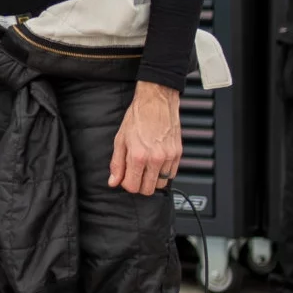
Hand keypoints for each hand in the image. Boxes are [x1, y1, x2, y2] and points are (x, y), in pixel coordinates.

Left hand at [109, 81, 181, 197]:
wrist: (156, 101)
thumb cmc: (138, 117)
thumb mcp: (120, 140)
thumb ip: (117, 163)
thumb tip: (113, 181)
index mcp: (138, 156)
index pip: (132, 187)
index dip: (126, 184)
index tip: (125, 177)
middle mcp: (155, 158)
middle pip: (147, 190)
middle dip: (139, 185)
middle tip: (135, 173)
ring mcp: (169, 157)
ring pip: (161, 184)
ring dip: (152, 180)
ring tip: (146, 167)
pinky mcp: (178, 154)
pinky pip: (172, 174)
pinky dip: (164, 173)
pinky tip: (156, 163)